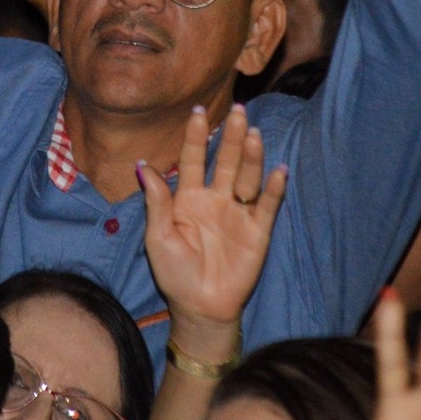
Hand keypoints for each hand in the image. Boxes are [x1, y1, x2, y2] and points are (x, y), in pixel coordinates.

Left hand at [139, 104, 286, 327]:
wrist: (200, 308)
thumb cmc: (174, 273)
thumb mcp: (158, 237)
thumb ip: (157, 201)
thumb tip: (143, 164)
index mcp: (188, 198)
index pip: (192, 159)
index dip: (194, 137)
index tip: (197, 111)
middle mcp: (215, 199)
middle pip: (224, 161)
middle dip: (230, 137)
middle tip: (237, 111)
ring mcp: (238, 213)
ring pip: (246, 177)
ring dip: (250, 157)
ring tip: (252, 134)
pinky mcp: (258, 231)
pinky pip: (267, 205)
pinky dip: (274, 188)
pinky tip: (278, 170)